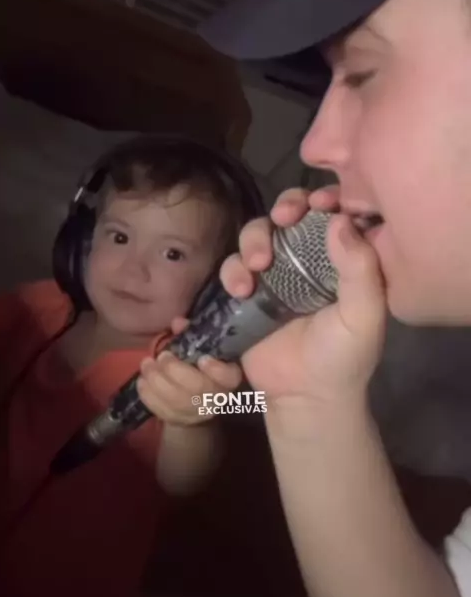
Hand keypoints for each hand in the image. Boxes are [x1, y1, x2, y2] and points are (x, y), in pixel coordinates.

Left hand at [137, 321, 241, 425]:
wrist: (194, 400)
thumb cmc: (198, 366)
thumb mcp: (200, 348)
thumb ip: (191, 334)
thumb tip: (177, 323)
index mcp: (227, 377)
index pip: (228, 377)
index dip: (217, 370)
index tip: (203, 359)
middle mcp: (216, 398)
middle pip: (197, 388)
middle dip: (175, 370)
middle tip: (162, 356)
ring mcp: (197, 413)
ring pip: (177, 400)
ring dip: (157, 381)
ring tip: (146, 364)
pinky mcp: (178, 421)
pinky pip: (162, 410)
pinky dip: (149, 395)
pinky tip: (142, 381)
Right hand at [220, 186, 386, 414]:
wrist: (306, 398)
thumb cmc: (344, 357)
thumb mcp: (364, 315)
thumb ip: (361, 269)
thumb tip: (338, 220)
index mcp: (340, 258)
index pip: (331, 213)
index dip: (324, 197)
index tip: (320, 202)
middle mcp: (306, 258)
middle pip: (290, 212)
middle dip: (284, 206)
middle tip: (283, 218)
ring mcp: (274, 274)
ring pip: (257, 233)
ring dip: (254, 240)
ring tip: (257, 267)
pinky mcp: (247, 292)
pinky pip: (233, 265)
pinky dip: (233, 269)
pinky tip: (241, 290)